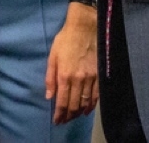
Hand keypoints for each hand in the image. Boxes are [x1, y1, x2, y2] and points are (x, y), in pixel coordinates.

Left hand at [47, 2, 97, 123]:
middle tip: (64, 120)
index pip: (62, 101)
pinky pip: (96, 95)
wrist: (85, 28)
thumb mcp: (52, 56)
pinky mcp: (99, 75)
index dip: (59, 114)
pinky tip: (87, 109)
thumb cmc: (65, 40)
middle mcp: (78, 79)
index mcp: (64, 75)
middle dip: (68, 116)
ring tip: (74, 117)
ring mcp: (90, 78)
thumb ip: (50, 77)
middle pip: (74, 105)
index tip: (57, 121)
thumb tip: (49, 96)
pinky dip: (91, 105)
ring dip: (79, 112)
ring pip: (85, 102)